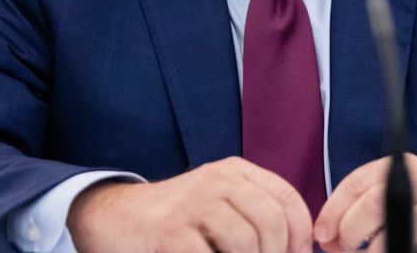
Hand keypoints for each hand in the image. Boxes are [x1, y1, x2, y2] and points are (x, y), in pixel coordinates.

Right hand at [67, 157, 313, 252]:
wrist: (116, 217)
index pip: (285, 197)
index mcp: (234, 171)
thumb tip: (297, 248)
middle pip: (270, 220)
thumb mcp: (218, 205)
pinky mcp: (170, 229)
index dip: (300, 233)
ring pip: (245, 241)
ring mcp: (192, 202)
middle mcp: (216, 179)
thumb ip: (254, 215)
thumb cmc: (177, 221)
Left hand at [313, 154, 416, 252]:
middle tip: (348, 250)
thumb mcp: (390, 194)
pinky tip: (398, 252)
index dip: (332, 213)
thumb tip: (322, 238)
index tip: (323, 236)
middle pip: (371, 208)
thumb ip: (353, 208)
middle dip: (349, 236)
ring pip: (391, 237)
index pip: (356, 184)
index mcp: (403, 167)